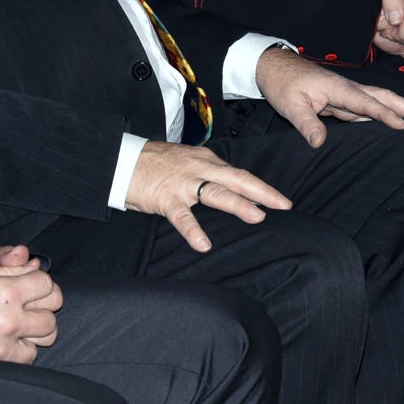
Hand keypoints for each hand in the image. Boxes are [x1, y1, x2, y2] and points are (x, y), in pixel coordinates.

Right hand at [0, 258, 62, 362]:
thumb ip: (10, 269)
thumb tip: (35, 266)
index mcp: (7, 293)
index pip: (47, 284)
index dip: (41, 282)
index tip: (32, 285)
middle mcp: (11, 320)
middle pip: (52, 313)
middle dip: (45, 306)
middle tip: (29, 304)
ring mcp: (7, 345)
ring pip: (46, 337)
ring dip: (37, 329)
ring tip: (21, 323)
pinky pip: (29, 357)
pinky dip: (23, 348)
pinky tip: (10, 339)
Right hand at [125, 141, 292, 252]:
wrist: (120, 159)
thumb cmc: (152, 163)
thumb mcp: (184, 161)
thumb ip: (205, 172)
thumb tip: (226, 186)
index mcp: (205, 160)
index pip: (237, 174)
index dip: (260, 187)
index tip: (279, 200)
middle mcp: (199, 168)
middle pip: (237, 179)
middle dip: (262, 193)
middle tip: (283, 205)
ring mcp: (183, 183)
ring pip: (216, 193)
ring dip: (238, 205)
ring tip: (258, 218)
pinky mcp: (165, 198)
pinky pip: (182, 217)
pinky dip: (193, 230)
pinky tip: (203, 244)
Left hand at [253, 44, 403, 147]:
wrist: (273, 68)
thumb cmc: (282, 83)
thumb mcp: (290, 105)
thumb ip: (306, 123)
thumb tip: (320, 143)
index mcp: (339, 88)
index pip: (367, 104)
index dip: (386, 115)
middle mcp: (348, 90)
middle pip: (384, 98)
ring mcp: (346, 96)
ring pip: (379, 103)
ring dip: (402, 110)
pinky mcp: (342, 102)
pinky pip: (368, 110)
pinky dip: (384, 115)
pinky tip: (395, 125)